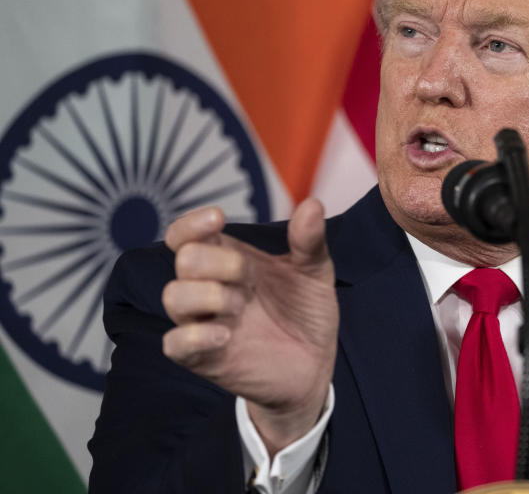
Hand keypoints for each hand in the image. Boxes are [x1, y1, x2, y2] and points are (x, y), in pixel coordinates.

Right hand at [161, 198, 337, 454]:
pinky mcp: (202, 358)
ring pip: (173, 296)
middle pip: (184, 259)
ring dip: (208, 296)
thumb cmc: (305, 312)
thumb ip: (309, 241)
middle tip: (249, 279)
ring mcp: (203, 322)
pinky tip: (226, 335)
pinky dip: (196, 336)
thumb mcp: (315, 272)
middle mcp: (209, 287)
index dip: (191, 223)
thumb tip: (312, 205)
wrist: (314, 364)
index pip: (186, 234)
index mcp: (228, 259)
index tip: (217, 218)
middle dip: (217, 263)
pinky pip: (175, 344)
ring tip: (241, 307)